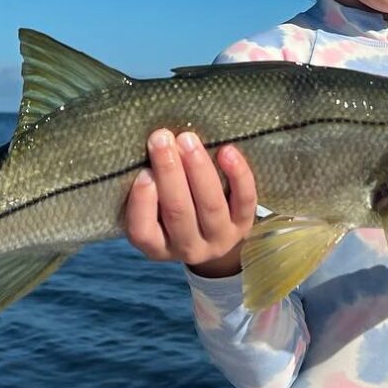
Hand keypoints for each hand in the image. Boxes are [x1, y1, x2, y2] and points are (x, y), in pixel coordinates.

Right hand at [123, 129, 257, 275]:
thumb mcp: (153, 209)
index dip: (143, 203)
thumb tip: (149, 149)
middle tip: (161, 139)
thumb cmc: (172, 209)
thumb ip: (148, 189)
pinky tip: (226, 151)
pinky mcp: (244, 225)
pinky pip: (244, 201)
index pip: (143, 232)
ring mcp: (219, 239)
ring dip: (198, 169)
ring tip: (187, 140)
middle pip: (178, 212)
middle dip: (169, 172)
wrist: (214, 232)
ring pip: (210, 205)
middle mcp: (188, 248)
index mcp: (157, 246)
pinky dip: (238, 175)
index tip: (144, 172)